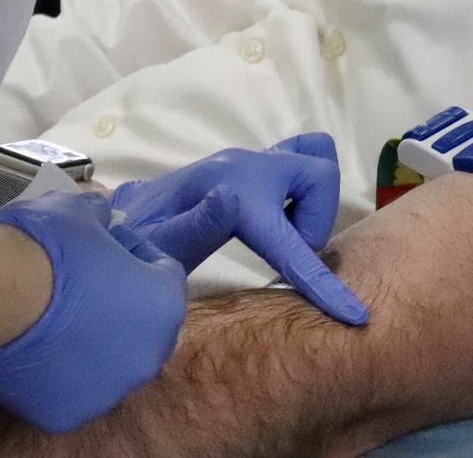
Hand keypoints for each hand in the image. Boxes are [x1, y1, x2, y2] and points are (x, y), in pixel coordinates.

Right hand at [0, 190, 186, 431]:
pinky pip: (70, 389)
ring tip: (53, 317)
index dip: (134, 254)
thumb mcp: (83, 210)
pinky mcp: (68, 413)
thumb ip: (103, 217)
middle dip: (119, 305)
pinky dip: (58, 372)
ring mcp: (108, 391)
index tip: (106, 245)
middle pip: (141, 325)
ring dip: (91, 343)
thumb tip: (101, 216)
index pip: (161, 274)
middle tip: (81, 284)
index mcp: (164, 304)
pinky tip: (35, 346)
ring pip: (108, 364)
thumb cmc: (48, 245)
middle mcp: (148, 355)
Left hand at [110, 133, 368, 325]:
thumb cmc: (136, 241)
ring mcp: (250, 159)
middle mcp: (246, 166)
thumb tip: (229, 203)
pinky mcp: (252, 161)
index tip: (354, 316)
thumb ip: (193, 228)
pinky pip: (303, 156)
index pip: (288, 245)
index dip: (321, 285)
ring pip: (316, 160)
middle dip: (315, 221)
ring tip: (280, 235)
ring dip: (311, 202)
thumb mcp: (155, 248)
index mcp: (230, 195)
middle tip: (283, 254)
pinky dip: (303, 188)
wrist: (118, 217)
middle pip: (320, 175)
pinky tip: (278, 218)